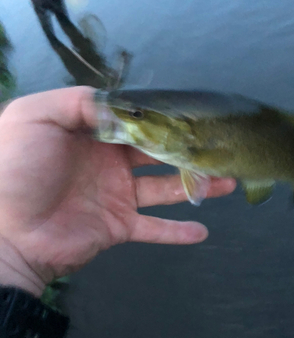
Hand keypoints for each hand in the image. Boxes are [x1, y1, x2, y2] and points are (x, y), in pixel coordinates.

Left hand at [0, 87, 235, 295]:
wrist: (7, 234)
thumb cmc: (16, 171)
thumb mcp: (35, 118)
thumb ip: (77, 102)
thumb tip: (119, 104)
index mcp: (89, 135)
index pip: (133, 122)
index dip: (160, 117)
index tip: (191, 113)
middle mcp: (107, 163)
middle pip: (156, 153)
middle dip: (186, 149)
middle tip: (218, 145)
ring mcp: (115, 196)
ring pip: (163, 189)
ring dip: (195, 186)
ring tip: (227, 180)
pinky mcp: (118, 226)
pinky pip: (153, 229)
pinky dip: (176, 232)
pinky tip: (202, 232)